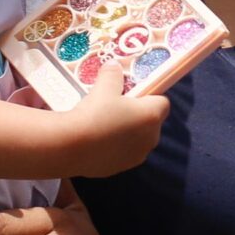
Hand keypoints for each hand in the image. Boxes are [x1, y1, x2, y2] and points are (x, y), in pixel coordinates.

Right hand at [61, 62, 170, 176]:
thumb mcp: (103, 86)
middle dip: (138, 115)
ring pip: (138, 140)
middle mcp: (151, 138)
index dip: (149, 96)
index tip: (133, 93)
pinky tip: (97, 142)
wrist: (72, 146)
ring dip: (128, 132)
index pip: (163, 102)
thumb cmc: (94, 113)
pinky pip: (123, 153)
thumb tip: (113, 65)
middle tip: (117, 107)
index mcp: (152, 116)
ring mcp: (137, 156)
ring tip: (104, 125)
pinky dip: (115, 147)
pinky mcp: (122, 169)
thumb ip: (112, 74)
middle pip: (151, 122)